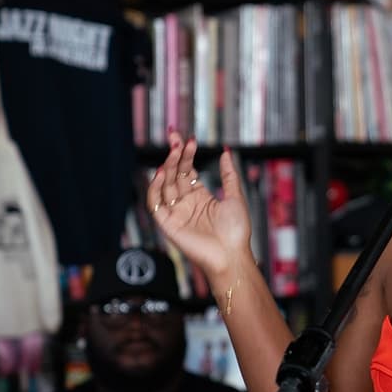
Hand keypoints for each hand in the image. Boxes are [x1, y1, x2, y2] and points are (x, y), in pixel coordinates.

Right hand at [148, 131, 252, 282]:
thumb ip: (228, 175)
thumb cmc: (237, 231)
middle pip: (174, 174)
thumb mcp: (235, 197)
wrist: (232, 254)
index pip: (186, 171)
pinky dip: (155, 188)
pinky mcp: (167, 224)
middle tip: (177, 137)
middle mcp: (185, 203)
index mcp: (200, 197)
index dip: (186, 154)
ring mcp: (175, 213)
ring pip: (165, 184)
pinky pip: (155, 203)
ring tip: (176, 150)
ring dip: (168, 166)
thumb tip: (226, 152)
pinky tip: (162, 172)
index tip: (189, 138)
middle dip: (175, 155)